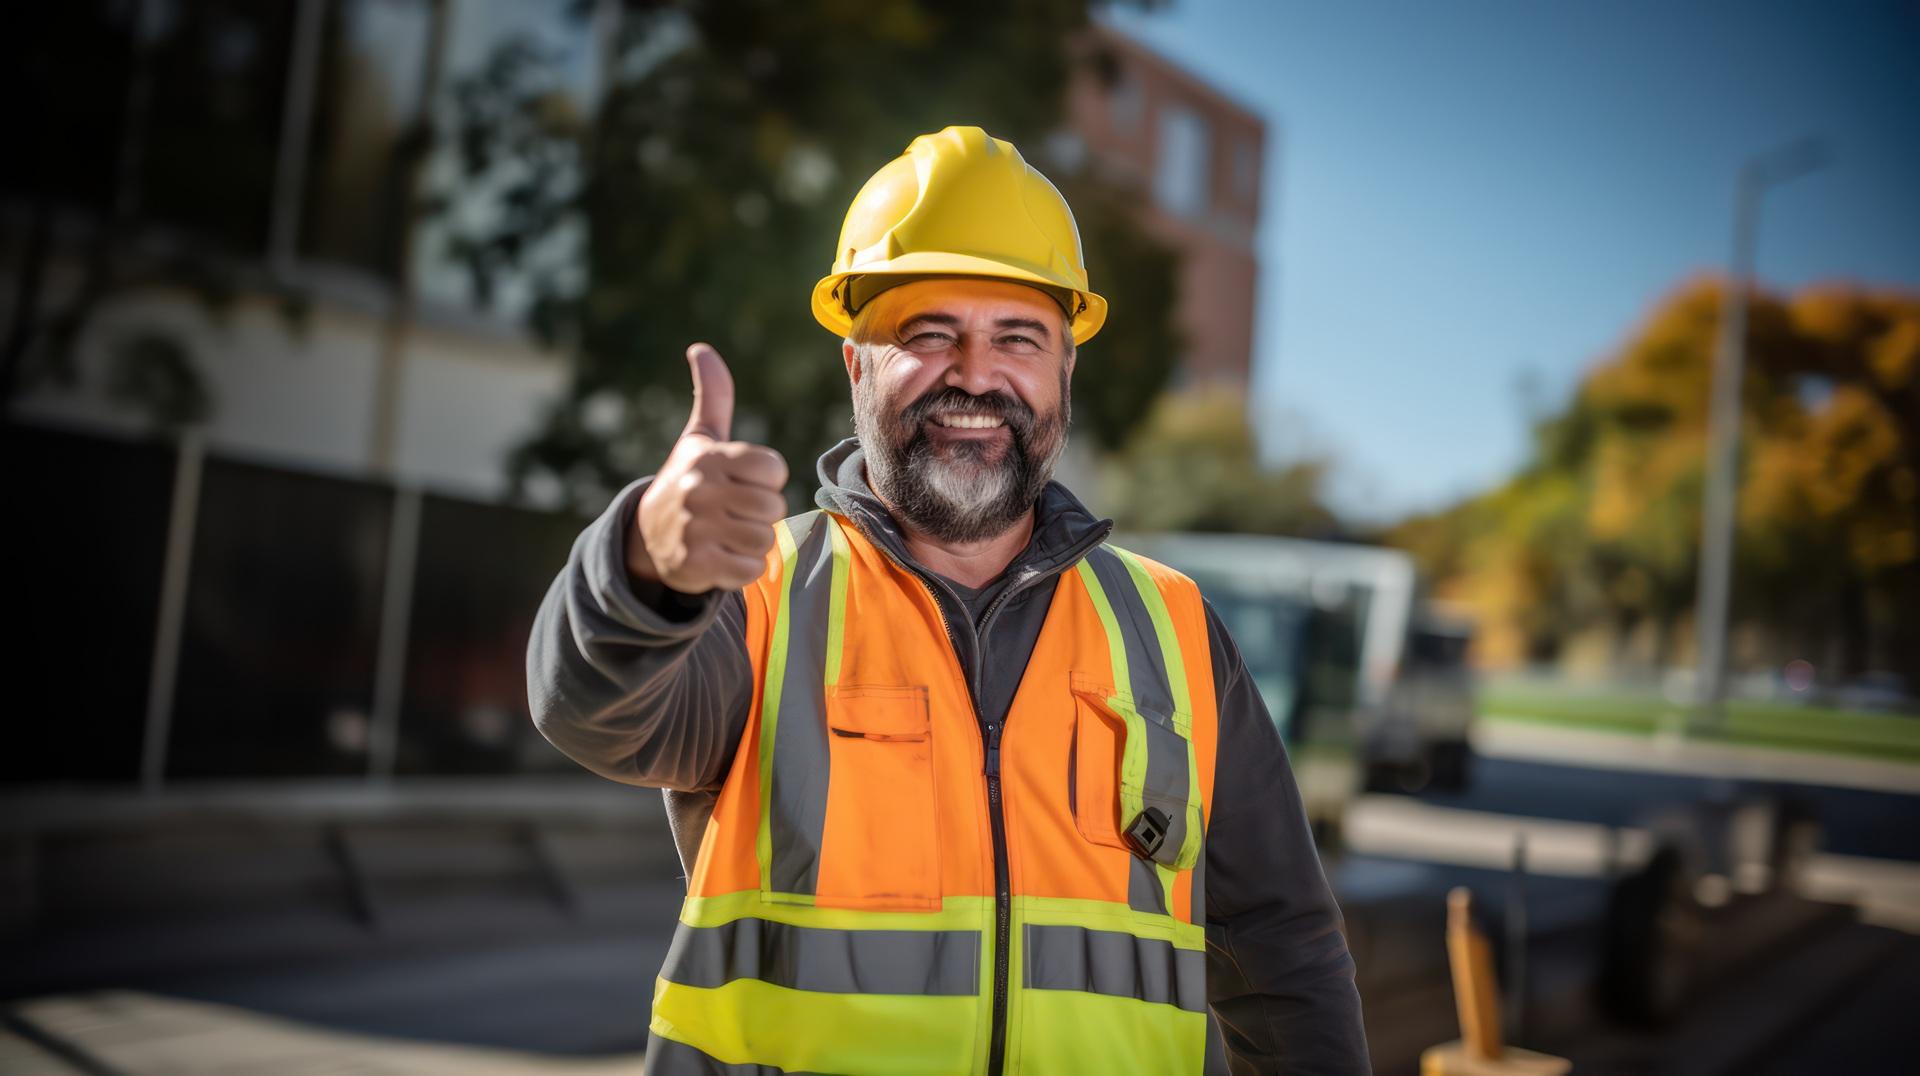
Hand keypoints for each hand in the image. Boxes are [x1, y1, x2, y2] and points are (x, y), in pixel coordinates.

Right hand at [629, 344, 789, 592]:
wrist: (645, 536)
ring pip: (763, 540)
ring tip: (728, 533)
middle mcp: (699, 491)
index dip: (768, 479)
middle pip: (773, 507)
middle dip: (762, 513)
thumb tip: (701, 348)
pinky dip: (742, 568)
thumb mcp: (700, 439)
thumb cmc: (687, 480)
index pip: (774, 469)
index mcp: (709, 458)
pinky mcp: (694, 564)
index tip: (746, 481)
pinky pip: (749, 570)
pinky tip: (721, 556)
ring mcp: (695, 530)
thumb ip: (713, 395)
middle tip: (735, 512)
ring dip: (753, 542)